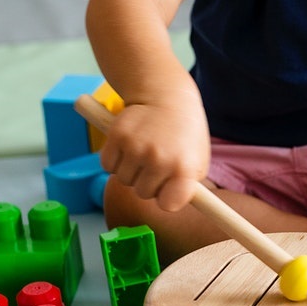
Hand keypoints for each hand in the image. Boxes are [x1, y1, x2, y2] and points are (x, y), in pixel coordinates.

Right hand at [99, 92, 209, 211]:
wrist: (167, 97)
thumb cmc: (185, 135)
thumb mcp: (198, 160)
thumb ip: (188, 187)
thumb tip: (174, 208)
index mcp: (184, 168)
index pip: (168, 205)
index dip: (166, 199)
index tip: (167, 191)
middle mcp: (160, 159)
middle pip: (143, 194)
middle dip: (148, 183)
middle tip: (156, 163)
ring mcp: (137, 148)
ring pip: (124, 180)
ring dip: (131, 171)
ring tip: (145, 151)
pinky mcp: (117, 136)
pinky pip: (107, 165)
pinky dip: (115, 160)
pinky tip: (129, 145)